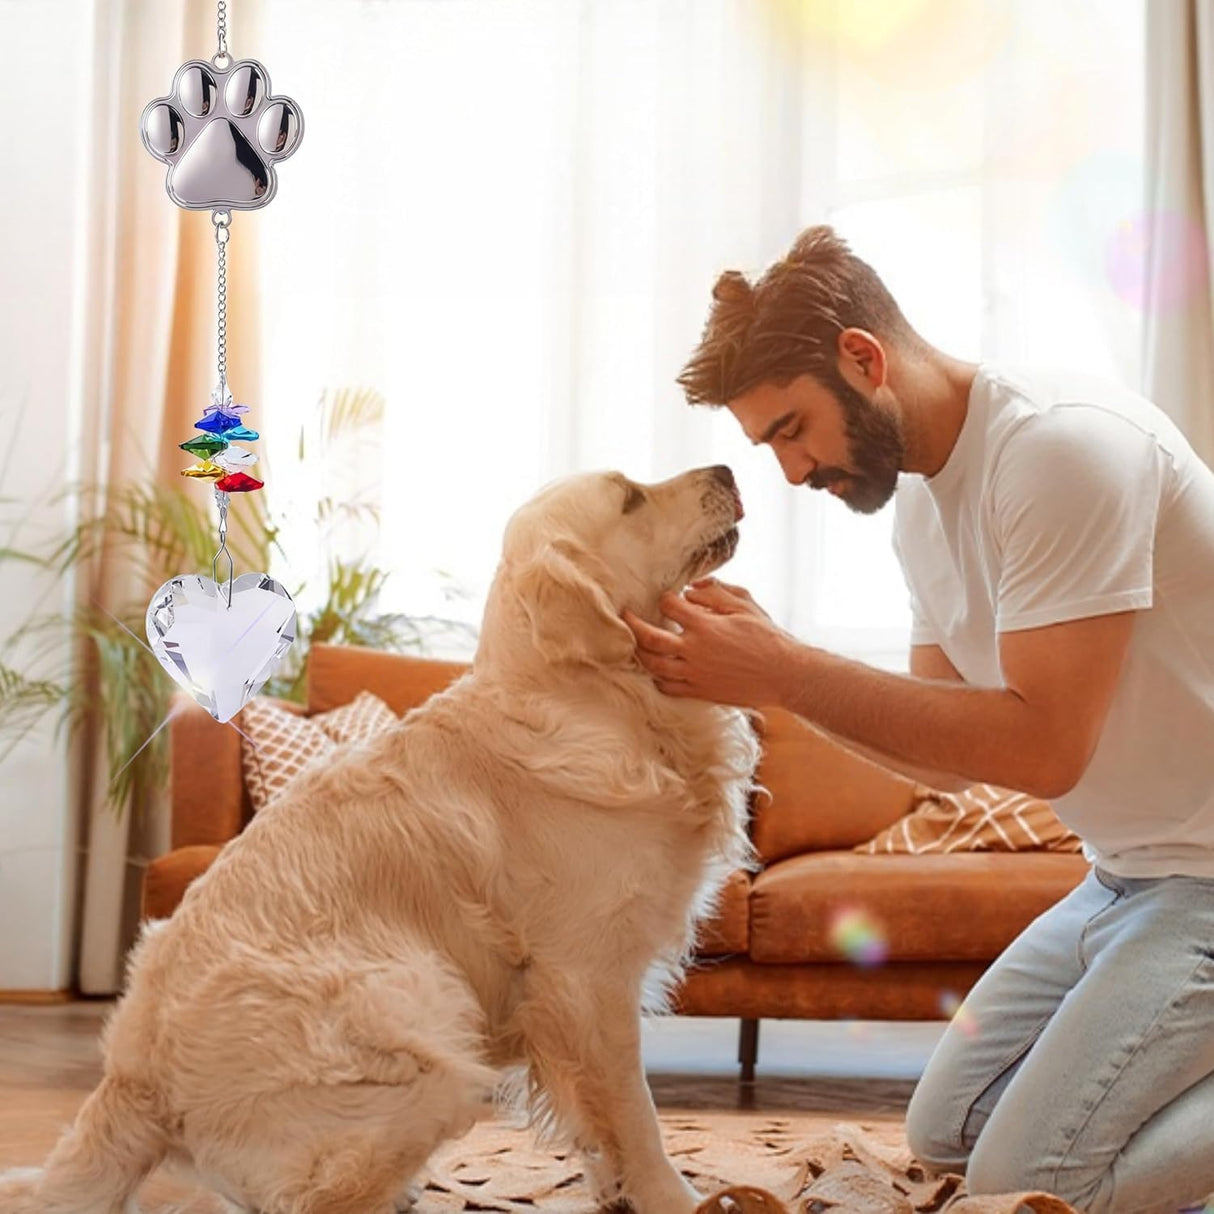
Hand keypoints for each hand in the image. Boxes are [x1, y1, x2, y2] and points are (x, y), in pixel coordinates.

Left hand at [622, 577, 795, 706]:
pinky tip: (655, 671)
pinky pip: (668, 687)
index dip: (666, 599)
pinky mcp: (700, 691)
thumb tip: (692, 587)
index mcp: (705, 625)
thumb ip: (717, 593)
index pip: (670, 607)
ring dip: (640, 653)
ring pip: (654, 665)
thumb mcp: (745, 606)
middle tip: (625, 616)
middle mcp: (694, 650)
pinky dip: (657, 678)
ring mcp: (695, 673)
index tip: (668, 599)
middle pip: (650, 638)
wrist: (783, 674)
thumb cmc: (767, 637)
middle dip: (632, 624)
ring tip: (634, 644)